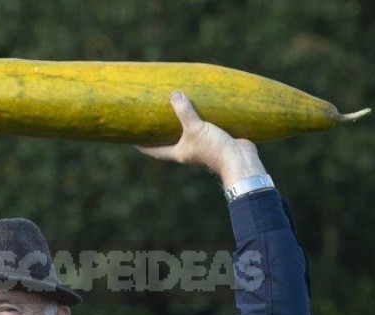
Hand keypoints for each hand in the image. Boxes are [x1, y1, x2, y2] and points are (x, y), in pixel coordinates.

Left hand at [135, 91, 266, 187]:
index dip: (143, 146)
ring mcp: (203, 145)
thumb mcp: (196, 128)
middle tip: (153, 118)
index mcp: (179, 152)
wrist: (241, 160)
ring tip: (176, 108)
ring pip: (188, 133)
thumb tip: (174, 94)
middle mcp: (189, 151)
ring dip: (182, 123)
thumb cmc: (215, 149)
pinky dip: (202, 119)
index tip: (132, 139)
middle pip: (170, 142)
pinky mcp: (217, 139)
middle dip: (162, 133)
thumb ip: (184, 112)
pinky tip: (203, 108)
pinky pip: (205, 127)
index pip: (155, 151)